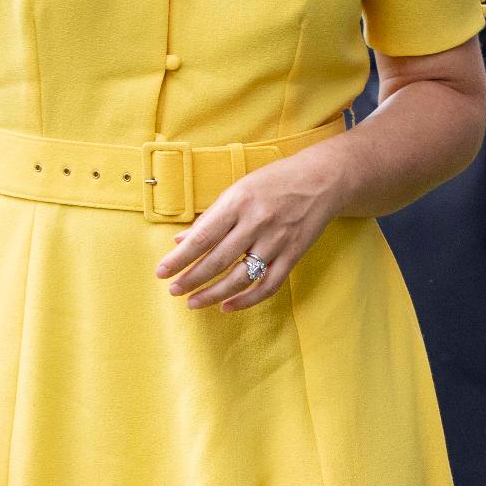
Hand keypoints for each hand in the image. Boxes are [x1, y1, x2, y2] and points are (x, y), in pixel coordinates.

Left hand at [155, 151, 341, 311]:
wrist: (323, 178)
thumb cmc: (276, 180)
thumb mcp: (240, 188)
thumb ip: (212, 216)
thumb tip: (181, 240)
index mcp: (240, 201)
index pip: (203, 237)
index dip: (180, 258)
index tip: (161, 272)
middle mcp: (257, 222)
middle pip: (218, 260)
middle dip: (191, 279)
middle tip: (173, 290)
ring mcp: (277, 240)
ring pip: (240, 277)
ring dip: (213, 294)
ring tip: (193, 302)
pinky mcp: (293, 254)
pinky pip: (268, 285)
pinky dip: (247, 300)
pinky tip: (228, 306)